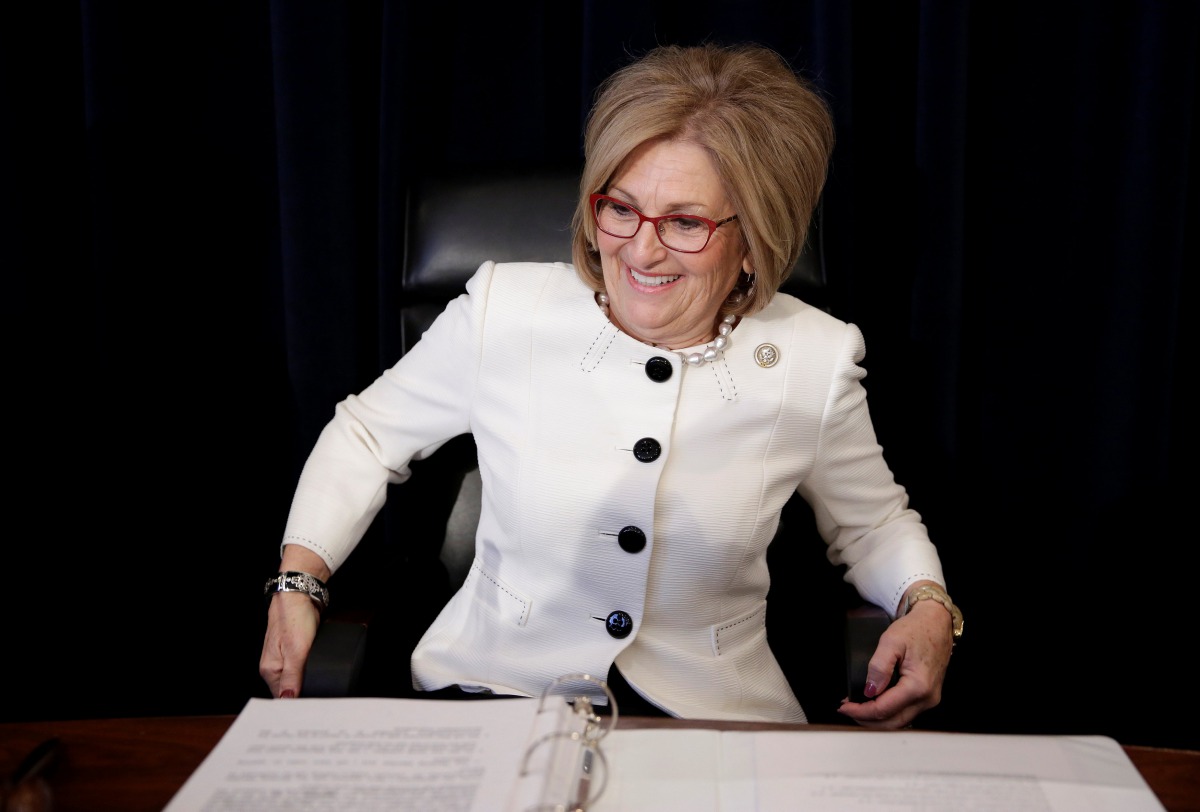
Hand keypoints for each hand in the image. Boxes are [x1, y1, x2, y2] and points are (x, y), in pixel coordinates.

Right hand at [259, 590, 320, 698]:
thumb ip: (292, 677)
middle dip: (303, 693)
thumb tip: (287, 699)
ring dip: (307, 682)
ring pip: (295, 679)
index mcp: (270, 670)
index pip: (281, 697)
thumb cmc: (295, 619)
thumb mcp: (296, 651)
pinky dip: (309, 671)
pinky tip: (317, 671)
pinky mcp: (293, 651)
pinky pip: (300, 668)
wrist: (299, 595)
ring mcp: (283, 658)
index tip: (311, 704)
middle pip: (288, 690)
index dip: (296, 702)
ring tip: (320, 684)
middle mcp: (274, 666)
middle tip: (320, 695)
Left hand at [836, 597, 953, 728]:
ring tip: (857, 708)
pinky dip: (888, 712)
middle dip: (867, 719)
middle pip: (892, 722)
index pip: (884, 709)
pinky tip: (874, 704)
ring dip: (877, 718)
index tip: (844, 707)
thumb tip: (869, 691)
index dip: (861, 711)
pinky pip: (906, 712)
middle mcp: (927, 698)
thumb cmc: (917, 628)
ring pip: (900, 721)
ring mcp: (930, 699)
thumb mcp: (891, 641)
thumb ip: (879, 667)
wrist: (937, 622)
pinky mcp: (928, 696)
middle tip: (847, 710)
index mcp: (918, 686)